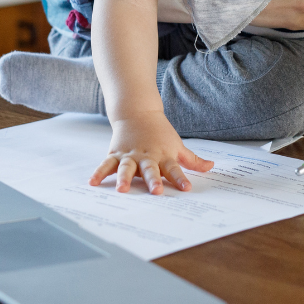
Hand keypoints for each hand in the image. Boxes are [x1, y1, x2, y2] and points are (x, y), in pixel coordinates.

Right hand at [89, 111, 214, 194]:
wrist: (138, 112)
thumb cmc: (160, 133)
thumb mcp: (178, 145)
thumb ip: (192, 160)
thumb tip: (211, 167)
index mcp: (163, 156)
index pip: (175, 169)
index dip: (180, 178)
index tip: (186, 188)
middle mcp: (146, 157)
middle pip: (151, 170)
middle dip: (153, 180)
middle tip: (156, 191)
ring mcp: (130, 155)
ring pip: (127, 168)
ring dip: (124, 178)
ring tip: (122, 190)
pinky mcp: (115, 154)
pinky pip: (106, 165)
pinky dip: (99, 173)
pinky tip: (92, 183)